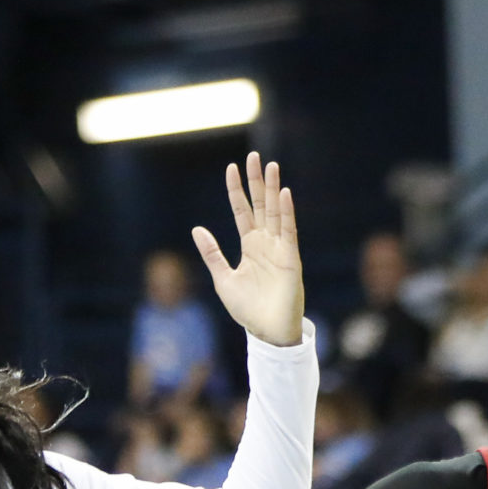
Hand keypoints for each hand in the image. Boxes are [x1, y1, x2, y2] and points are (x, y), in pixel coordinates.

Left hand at [193, 152, 305, 348]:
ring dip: (272, 189)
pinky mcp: (290, 258)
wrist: (266, 331)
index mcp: (249, 246)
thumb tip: (197, 229)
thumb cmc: (246, 309)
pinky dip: (286, 213)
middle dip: (256, 181)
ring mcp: (279, 248)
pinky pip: (288, 231)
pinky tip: (283, 194)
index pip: (242, 210)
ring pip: (275, 212)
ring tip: (271, 166)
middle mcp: (265, 242)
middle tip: (254, 157)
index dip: (236, 190)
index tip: (231, 167)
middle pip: (260, 205)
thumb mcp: (222, 278)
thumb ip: (211, 253)